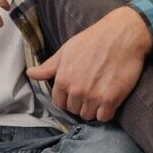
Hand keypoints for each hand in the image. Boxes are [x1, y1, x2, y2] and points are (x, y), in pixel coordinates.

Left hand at [28, 7, 150, 121]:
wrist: (122, 35)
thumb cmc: (93, 39)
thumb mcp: (66, 50)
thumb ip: (48, 66)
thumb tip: (30, 73)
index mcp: (63, 79)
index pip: (59, 103)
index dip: (67, 98)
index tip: (76, 92)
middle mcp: (76, 90)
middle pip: (74, 110)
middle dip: (80, 103)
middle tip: (91, 90)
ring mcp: (93, 96)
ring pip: (88, 115)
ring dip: (93, 108)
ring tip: (100, 94)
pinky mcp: (111, 100)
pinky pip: (104, 117)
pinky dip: (106, 112)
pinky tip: (109, 100)